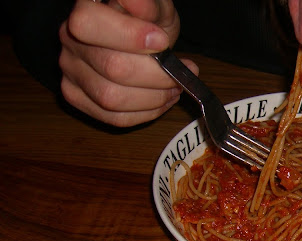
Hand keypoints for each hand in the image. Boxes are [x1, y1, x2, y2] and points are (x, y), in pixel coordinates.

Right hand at [59, 0, 196, 126]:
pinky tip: (162, 100)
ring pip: (112, 99)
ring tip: (175, 87)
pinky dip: (147, 113)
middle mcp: (69, 41)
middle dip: (157, 75)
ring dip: (155, 98)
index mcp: (84, 10)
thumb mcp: (156, 8)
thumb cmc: (148, 23)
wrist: (139, 42)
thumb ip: (148, 6)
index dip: (129, 37)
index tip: (162, 41)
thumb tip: (141, 6)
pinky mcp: (79, 99)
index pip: (89, 24)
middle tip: (183, 71)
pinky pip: (115, 118)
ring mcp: (71, 72)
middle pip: (112, 68)